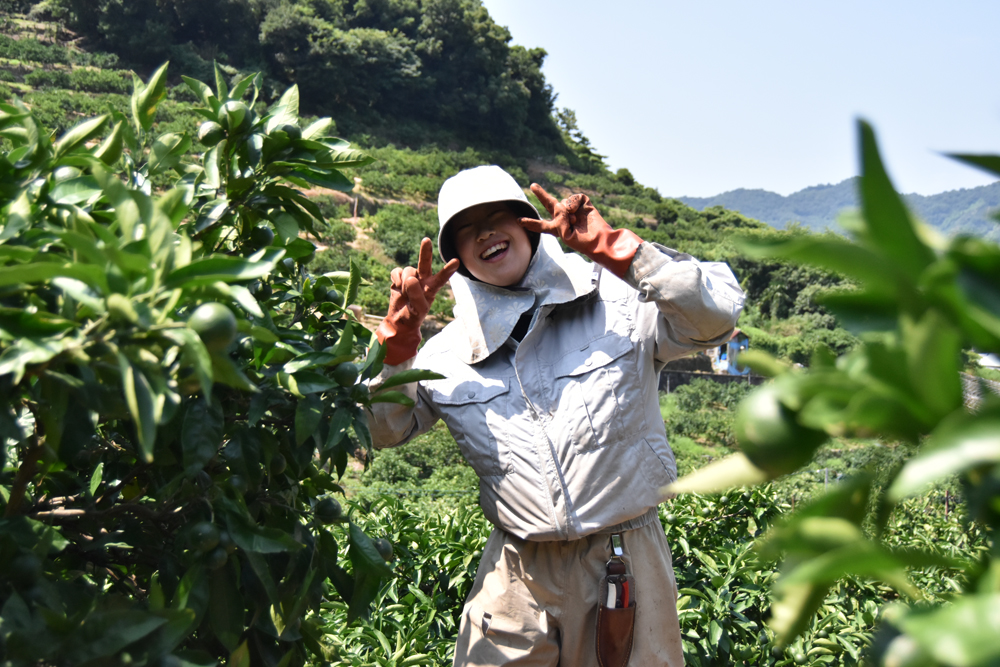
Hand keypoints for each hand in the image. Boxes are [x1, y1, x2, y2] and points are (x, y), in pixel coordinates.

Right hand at [376, 238, 459, 365]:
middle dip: (425, 252)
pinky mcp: (398, 277)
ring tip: (405, 293)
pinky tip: (397, 287)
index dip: (448, 270)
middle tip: (426, 240)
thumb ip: (416, 295)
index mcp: (432, 288)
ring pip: (407, 270)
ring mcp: (410, 277)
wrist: (399, 319)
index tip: (457, 261)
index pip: (442, 278)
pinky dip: (395, 279)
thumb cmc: (413, 316)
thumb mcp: (418, 310)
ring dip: (404, 281)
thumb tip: (410, 278)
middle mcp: (423, 280)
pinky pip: (396, 272)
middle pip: (425, 263)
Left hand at [519, 184, 641, 277]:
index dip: (531, 223)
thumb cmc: (581, 242)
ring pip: (562, 202)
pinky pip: (573, 198)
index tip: (519, 221)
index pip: (541, 225)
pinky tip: (577, 211)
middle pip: (549, 204)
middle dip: (541, 194)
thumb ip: (559, 219)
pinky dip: (573, 204)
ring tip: (574, 220)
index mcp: (558, 228)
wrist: (599, 239)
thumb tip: (561, 204)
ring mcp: (573, 209)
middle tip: (533, 185)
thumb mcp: (564, 234)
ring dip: (566, 211)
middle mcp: (564, 217)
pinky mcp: (582, 203)